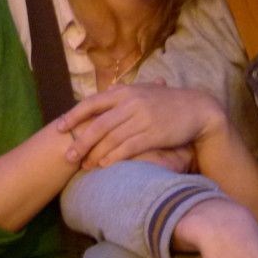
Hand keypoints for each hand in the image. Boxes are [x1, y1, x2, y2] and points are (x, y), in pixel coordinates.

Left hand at [57, 83, 224, 168]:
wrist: (198, 109)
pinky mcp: (154, 133)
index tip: (58, 128)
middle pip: (98, 125)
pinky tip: (105, 166)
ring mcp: (143, 118)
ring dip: (95, 154)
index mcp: (126, 91)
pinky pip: (128, 147)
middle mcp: (132, 103)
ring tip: (85, 166)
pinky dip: (114, 157)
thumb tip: (103, 95)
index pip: (92, 103)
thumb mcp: (145, 91)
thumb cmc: (169, 102)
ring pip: (111, 138)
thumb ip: (123, 94)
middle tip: (68, 156)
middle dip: (80, 142)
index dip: (73, 116)